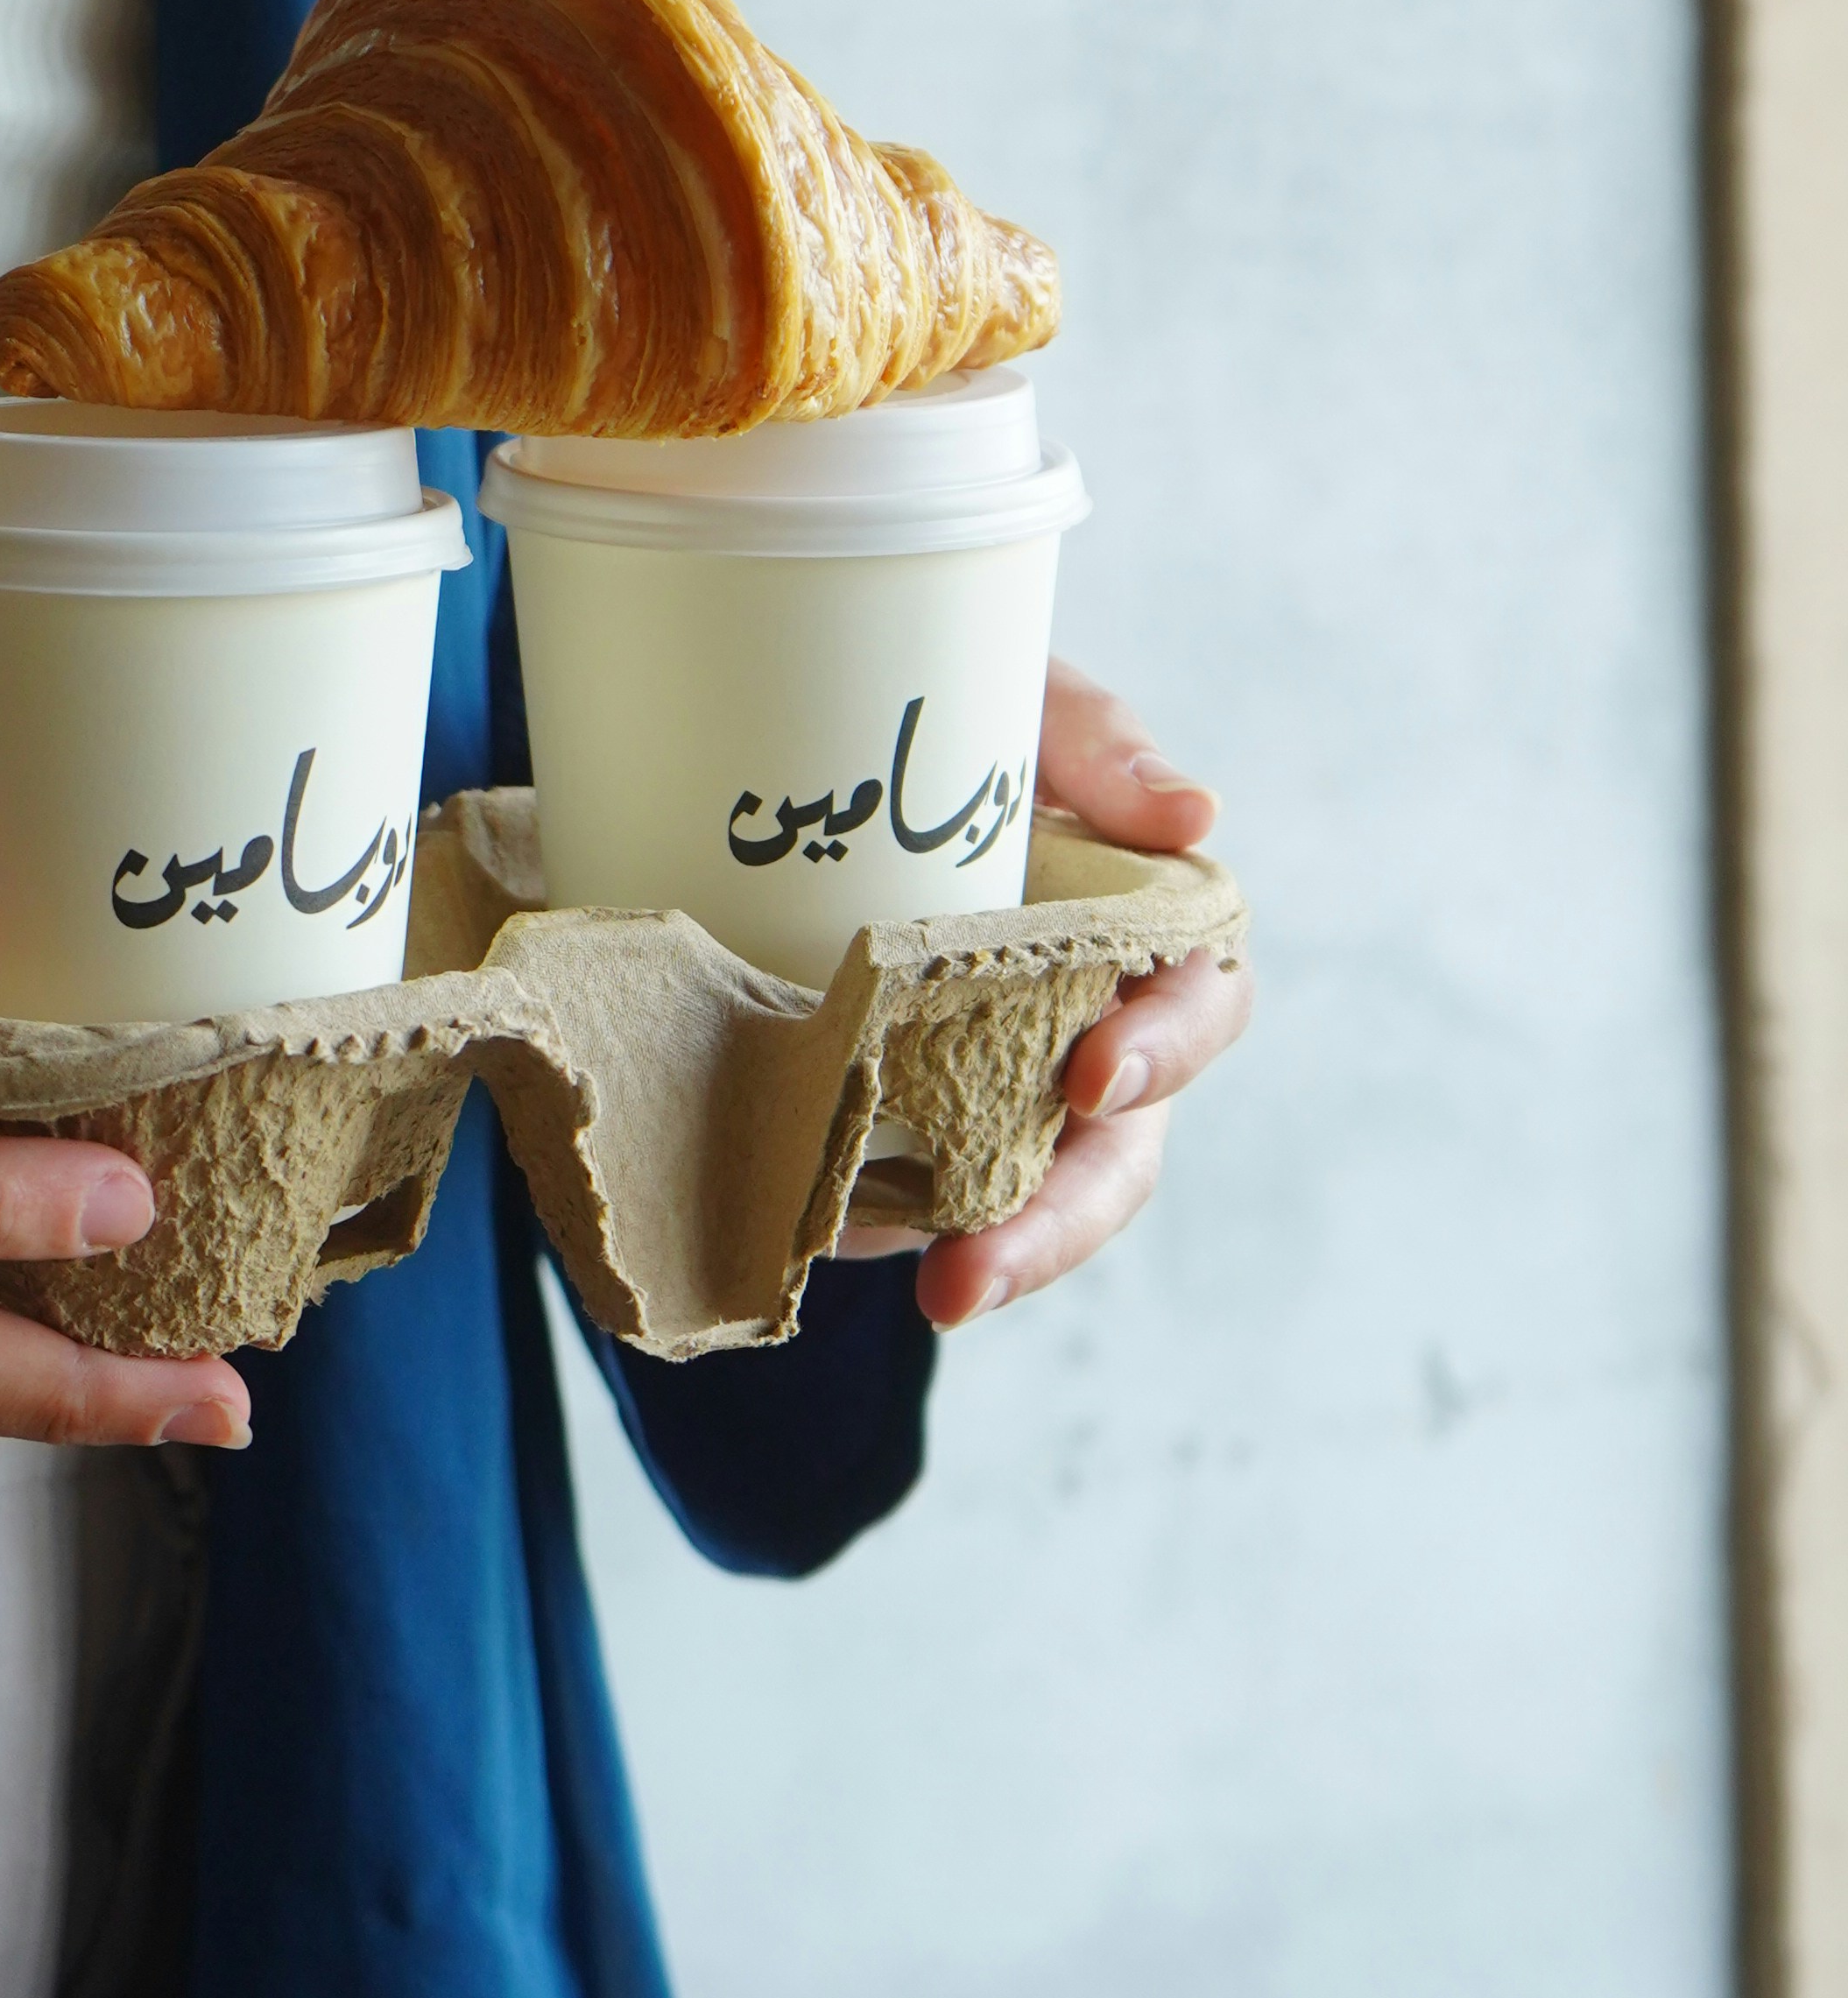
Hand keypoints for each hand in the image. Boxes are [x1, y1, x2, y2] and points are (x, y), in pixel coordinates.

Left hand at [837, 658, 1249, 1331]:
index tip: (1088, 1077)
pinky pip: (899, 1193)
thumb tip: (1196, 811)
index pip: (1196, 1011)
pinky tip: (812, 1239)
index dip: (1160, 1051)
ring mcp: (993, 1086)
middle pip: (1110, 1158)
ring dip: (979, 1259)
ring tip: (921, 1295)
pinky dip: (868, 1223)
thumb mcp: (1020, 702)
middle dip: (1055, 1226)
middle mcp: (1083, 1030)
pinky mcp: (898, 1112)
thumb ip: (1098, 740)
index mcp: (1142, 936)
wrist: (801, 733)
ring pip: (1015, 1203)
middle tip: (972, 1274)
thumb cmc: (952, 715)